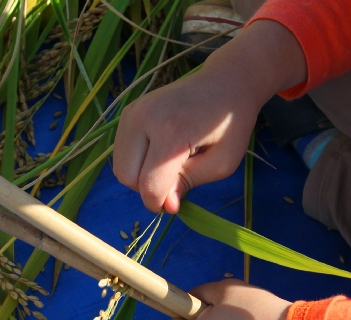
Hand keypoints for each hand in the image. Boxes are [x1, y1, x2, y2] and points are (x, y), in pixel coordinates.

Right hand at [114, 20, 305, 212]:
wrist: (225, 82)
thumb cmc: (230, 125)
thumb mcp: (221, 163)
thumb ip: (189, 184)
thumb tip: (164, 205)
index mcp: (172, 132)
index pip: (149, 186)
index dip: (161, 203)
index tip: (177, 202)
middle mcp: (144, 118)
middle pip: (127, 178)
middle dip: (148, 188)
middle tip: (176, 178)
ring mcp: (133, 112)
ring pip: (120, 167)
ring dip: (141, 175)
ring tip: (169, 163)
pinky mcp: (128, 111)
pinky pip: (122, 152)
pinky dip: (137, 161)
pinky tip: (160, 151)